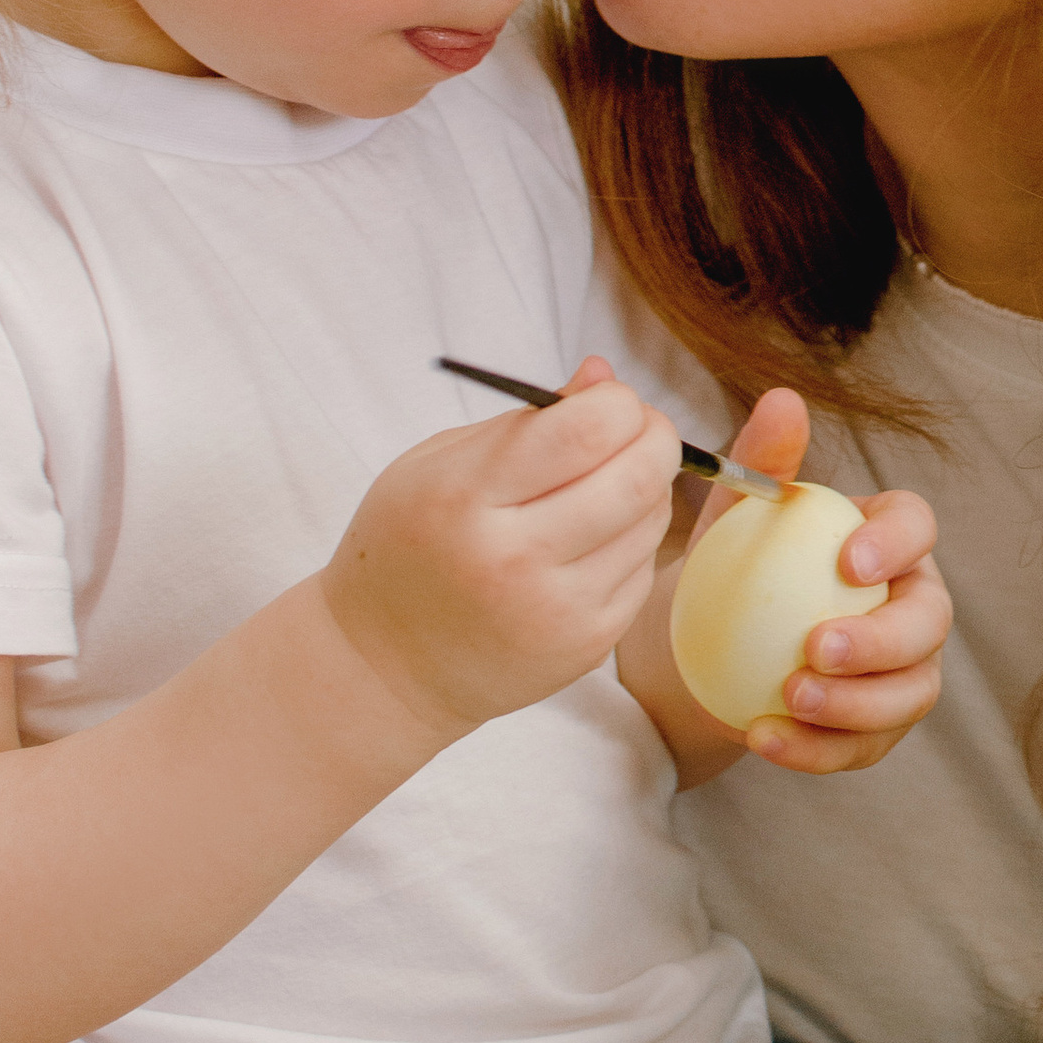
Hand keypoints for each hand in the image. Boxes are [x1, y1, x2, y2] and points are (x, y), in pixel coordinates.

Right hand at [324, 357, 679, 740]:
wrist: (386, 666)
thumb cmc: (411, 546)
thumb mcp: (439, 465)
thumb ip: (526, 420)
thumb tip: (604, 376)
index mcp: (466, 498)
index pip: (584, 431)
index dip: (617, 403)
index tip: (610, 402)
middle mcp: (514, 560)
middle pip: (637, 477)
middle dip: (655, 437)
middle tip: (638, 430)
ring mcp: (555, 610)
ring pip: (650, 522)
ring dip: (647, 488)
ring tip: (606, 484)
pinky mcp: (585, 645)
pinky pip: (643, 569)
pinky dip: (633, 540)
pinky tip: (593, 539)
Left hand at [621, 388, 951, 784]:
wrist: (697, 653)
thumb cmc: (728, 571)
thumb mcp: (732, 517)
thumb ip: (762, 463)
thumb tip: (784, 400)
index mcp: (886, 541)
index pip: (918, 528)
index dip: (897, 544)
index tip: (847, 561)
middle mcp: (910, 604)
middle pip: (930, 622)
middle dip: (885, 640)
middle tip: (817, 647)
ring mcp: (901, 672)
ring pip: (911, 693)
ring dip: (857, 704)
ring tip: (789, 698)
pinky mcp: (874, 730)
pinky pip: (863, 748)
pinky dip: (817, 749)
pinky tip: (763, 738)